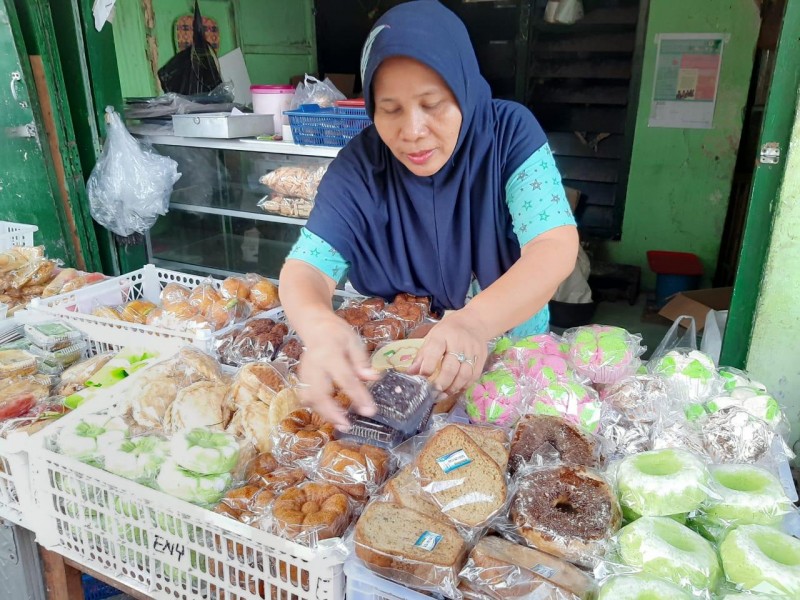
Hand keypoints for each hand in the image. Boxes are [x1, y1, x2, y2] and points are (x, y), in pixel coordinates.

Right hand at [297, 314, 377, 429]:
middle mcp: (314, 365)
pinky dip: (317, 408)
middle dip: (332, 412)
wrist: (315, 325)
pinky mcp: (301, 378)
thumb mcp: (354, 341)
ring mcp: (305, 372)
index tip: (369, 410)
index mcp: (330, 353)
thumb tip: (373, 378)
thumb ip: (362, 361)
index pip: (346, 378)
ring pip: (310, 398)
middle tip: (347, 425)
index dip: (358, 396)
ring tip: (341, 424)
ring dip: (324, 414)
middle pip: (320, 393)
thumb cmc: (337, 333)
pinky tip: (331, 415)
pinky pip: (306, 397)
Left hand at [408, 309, 488, 395]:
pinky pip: (473, 376)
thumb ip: (422, 356)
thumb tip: (411, 373)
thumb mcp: (431, 338)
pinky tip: (455, 389)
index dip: (427, 368)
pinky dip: (464, 386)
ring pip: (464, 375)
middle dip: (441, 383)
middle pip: (451, 368)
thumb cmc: (447, 332)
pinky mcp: (481, 358)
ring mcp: (472, 351)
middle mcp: (458, 343)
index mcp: (442, 336)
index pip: (434, 352)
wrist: (473, 323)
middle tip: (434, 393)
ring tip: (444, 394)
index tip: (422, 379)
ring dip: (453, 388)